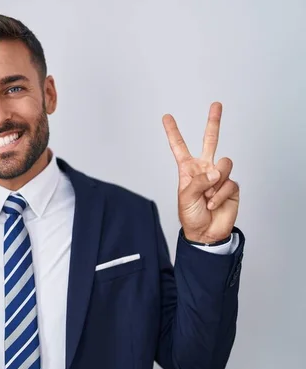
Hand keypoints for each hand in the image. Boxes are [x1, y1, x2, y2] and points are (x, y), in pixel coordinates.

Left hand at [162, 102, 239, 242]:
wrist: (206, 233)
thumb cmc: (191, 216)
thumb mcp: (186, 198)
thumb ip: (199, 182)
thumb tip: (216, 171)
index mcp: (188, 170)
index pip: (179, 147)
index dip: (173, 132)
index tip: (166, 117)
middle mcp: (204, 169)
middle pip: (210, 141)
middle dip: (213, 122)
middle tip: (216, 105)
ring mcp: (219, 176)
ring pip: (224, 164)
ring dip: (215, 182)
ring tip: (208, 196)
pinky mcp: (231, 186)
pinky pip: (228, 183)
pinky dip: (219, 195)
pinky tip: (214, 204)